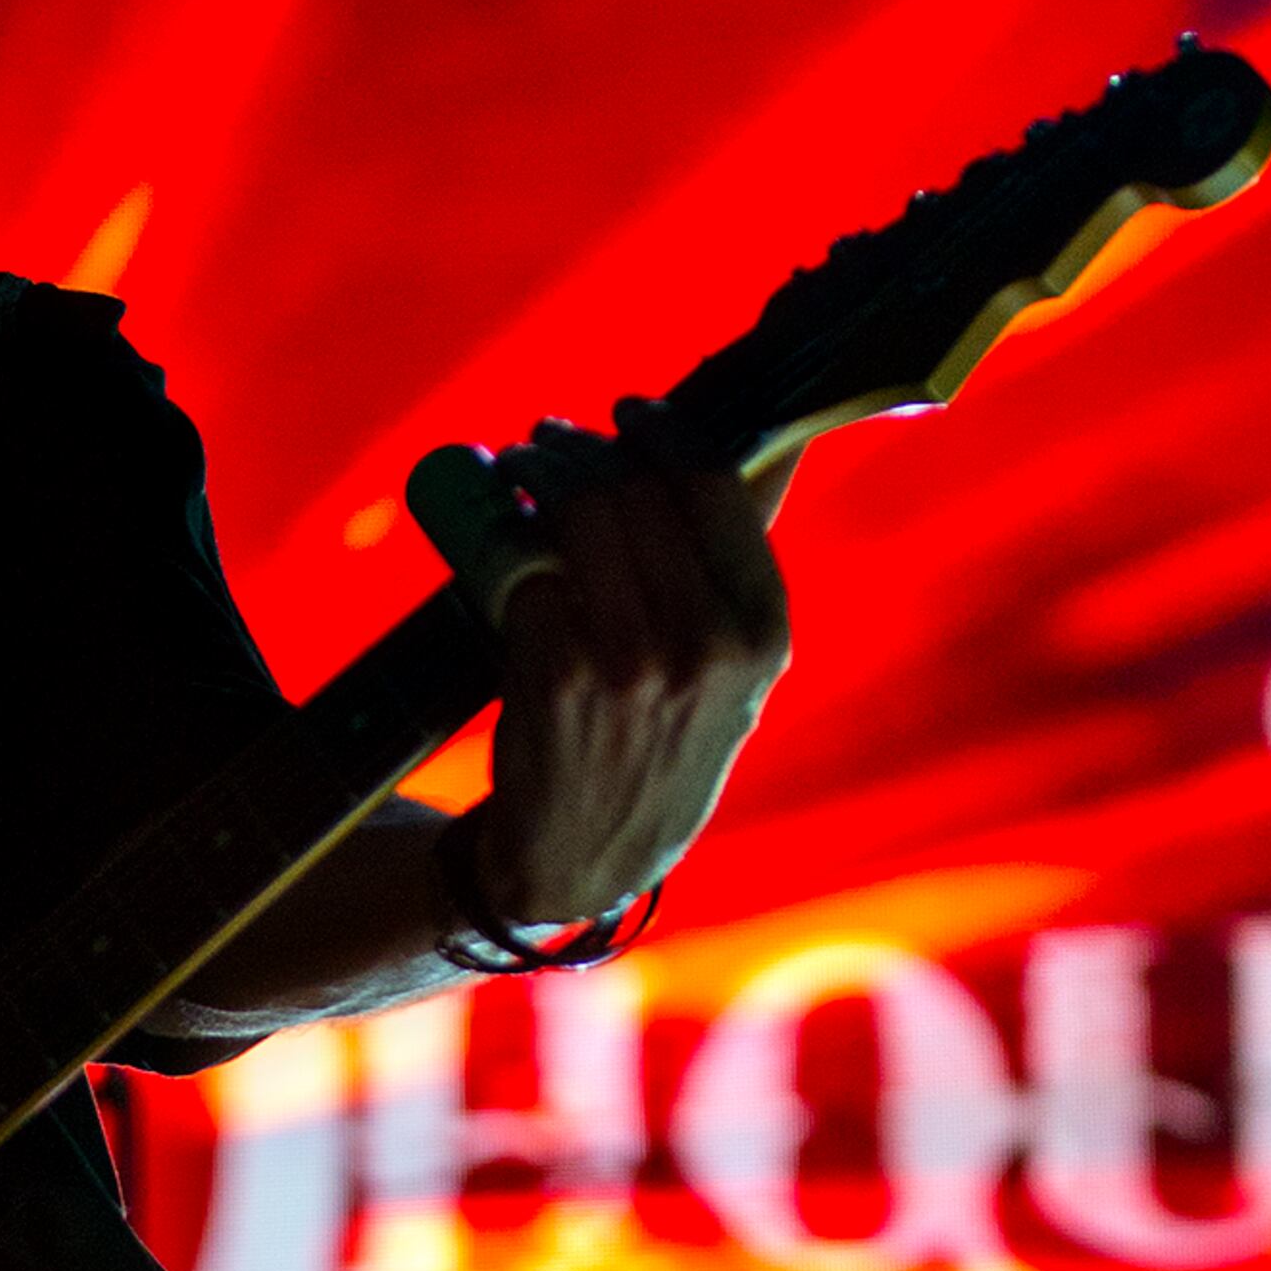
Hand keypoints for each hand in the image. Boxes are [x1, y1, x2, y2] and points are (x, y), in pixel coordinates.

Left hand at [474, 443, 789, 929]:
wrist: (587, 857)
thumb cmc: (660, 750)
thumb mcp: (733, 675)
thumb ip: (740, 568)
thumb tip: (773, 438)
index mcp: (763, 632)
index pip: (717, 487)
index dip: (665, 432)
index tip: (632, 413)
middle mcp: (705, 642)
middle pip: (638, 488)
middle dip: (588, 445)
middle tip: (555, 438)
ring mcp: (630, 657)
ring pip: (579, 512)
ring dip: (540, 468)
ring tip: (522, 464)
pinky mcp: (557, 670)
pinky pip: (527, 564)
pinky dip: (504, 529)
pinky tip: (498, 518)